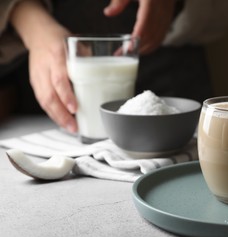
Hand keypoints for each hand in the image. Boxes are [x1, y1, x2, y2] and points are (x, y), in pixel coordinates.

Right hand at [10, 0, 76, 132]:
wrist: (38, 35)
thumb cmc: (61, 40)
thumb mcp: (77, 46)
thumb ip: (89, 62)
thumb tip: (108, 77)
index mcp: (57, 56)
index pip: (59, 79)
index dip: (66, 95)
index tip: (75, 108)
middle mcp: (45, 68)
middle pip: (50, 95)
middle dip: (62, 114)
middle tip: (74, 126)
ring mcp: (38, 77)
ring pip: (44, 101)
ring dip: (58, 117)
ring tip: (71, 128)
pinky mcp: (35, 84)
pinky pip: (43, 101)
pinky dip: (53, 113)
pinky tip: (63, 121)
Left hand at [104, 0, 175, 53]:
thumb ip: (119, 1)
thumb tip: (108, 14)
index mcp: (151, 0)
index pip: (145, 22)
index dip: (138, 36)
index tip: (129, 47)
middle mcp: (162, 8)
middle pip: (152, 33)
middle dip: (139, 46)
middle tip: (124, 53)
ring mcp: (167, 13)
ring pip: (159, 36)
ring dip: (146, 47)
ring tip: (132, 53)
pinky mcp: (169, 16)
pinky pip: (162, 34)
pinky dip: (153, 43)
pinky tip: (143, 47)